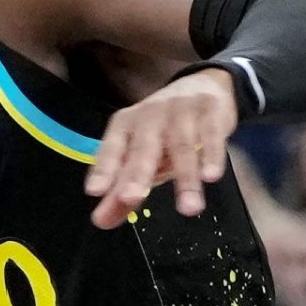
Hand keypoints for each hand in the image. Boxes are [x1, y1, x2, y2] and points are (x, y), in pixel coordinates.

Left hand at [84, 67, 237, 228]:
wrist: (203, 83)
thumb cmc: (163, 132)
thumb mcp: (140, 157)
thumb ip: (121, 191)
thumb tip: (101, 222)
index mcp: (125, 126)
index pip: (110, 149)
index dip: (103, 169)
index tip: (94, 192)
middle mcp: (149, 116)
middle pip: (143, 148)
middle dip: (137, 174)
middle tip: (130, 199)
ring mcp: (181, 112)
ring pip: (182, 147)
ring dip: (186, 179)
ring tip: (189, 209)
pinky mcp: (210, 112)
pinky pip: (211, 136)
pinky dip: (211, 155)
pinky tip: (212, 176)